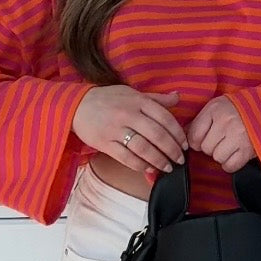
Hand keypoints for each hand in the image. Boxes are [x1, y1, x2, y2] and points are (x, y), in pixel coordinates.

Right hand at [71, 85, 186, 175]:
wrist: (76, 105)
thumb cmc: (108, 99)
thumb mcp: (132, 93)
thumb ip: (156, 98)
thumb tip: (178, 97)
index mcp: (138, 101)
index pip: (165, 118)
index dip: (178, 134)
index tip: (185, 145)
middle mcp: (128, 114)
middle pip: (157, 135)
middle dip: (172, 150)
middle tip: (179, 160)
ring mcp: (115, 129)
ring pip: (143, 148)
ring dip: (158, 160)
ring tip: (167, 167)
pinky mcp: (104, 143)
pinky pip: (126, 157)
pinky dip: (140, 165)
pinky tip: (148, 168)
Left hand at [186, 95, 256, 172]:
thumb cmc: (237, 109)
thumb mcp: (216, 107)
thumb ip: (200, 120)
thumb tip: (184, 134)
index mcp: (215, 110)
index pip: (194, 134)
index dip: (195, 140)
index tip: (202, 139)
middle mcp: (226, 122)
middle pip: (205, 148)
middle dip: (210, 146)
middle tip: (219, 140)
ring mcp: (238, 137)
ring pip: (217, 157)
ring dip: (220, 155)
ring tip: (228, 145)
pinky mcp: (248, 150)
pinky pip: (230, 166)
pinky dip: (230, 163)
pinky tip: (234, 154)